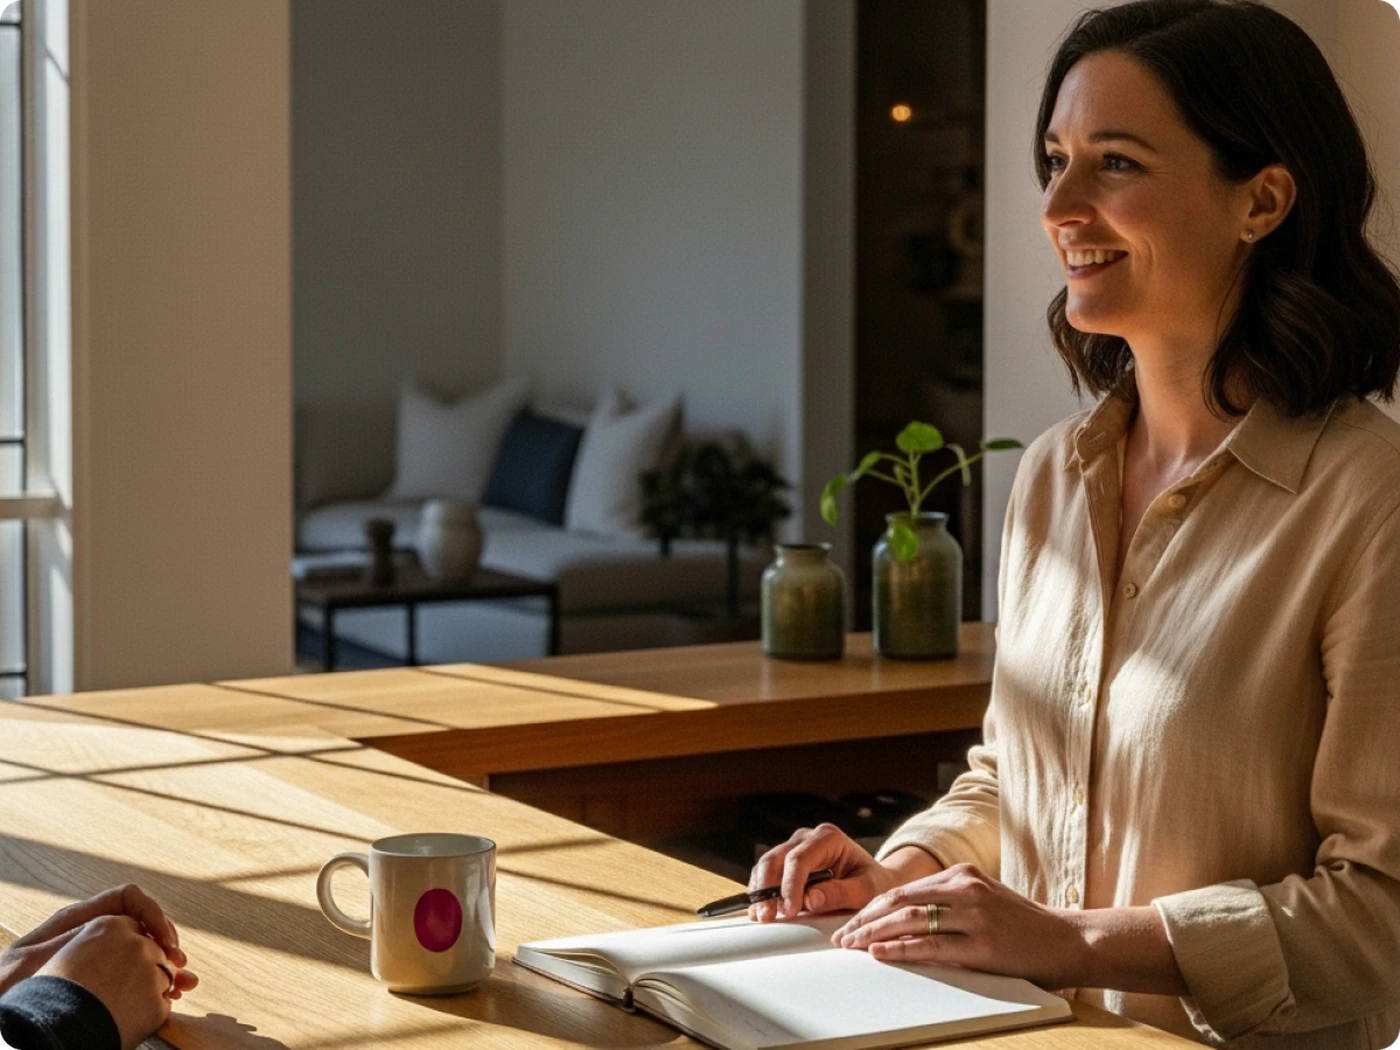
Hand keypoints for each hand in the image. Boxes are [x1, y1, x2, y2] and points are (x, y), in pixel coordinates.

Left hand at [0, 884, 191, 996]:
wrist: (2, 1022)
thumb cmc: (7, 992)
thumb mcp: (35, 960)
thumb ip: (73, 938)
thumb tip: (115, 926)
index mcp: (76, 920)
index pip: (128, 898)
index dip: (153, 913)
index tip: (164, 940)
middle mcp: (91, 933)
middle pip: (141, 923)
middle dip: (166, 941)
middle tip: (179, 964)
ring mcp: (97, 957)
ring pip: (142, 949)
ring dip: (167, 963)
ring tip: (184, 981)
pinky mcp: (100, 981)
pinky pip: (134, 973)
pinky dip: (155, 980)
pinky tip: (169, 993)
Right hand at [747, 823, 942, 921]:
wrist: (873, 879)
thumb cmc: (872, 882)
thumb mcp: (866, 890)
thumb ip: (840, 893)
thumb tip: (809, 899)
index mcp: (828, 838)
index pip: (800, 859)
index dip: (790, 885)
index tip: (789, 911)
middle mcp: (807, 838)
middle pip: (776, 858)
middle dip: (768, 888)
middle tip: (766, 917)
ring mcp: (794, 848)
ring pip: (766, 865)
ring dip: (761, 891)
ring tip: (761, 917)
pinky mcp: (786, 862)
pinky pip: (767, 874)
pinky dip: (761, 892)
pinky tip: (759, 911)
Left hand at [831, 863, 1087, 989]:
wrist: (1070, 940)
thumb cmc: (1025, 926)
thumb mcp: (985, 899)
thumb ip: (949, 901)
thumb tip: (904, 917)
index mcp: (962, 875)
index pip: (903, 889)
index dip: (871, 906)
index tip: (850, 921)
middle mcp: (964, 888)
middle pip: (899, 900)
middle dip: (864, 919)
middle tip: (841, 936)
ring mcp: (974, 914)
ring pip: (909, 919)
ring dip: (874, 933)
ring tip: (851, 945)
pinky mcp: (982, 944)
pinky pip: (932, 945)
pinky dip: (901, 949)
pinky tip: (881, 953)